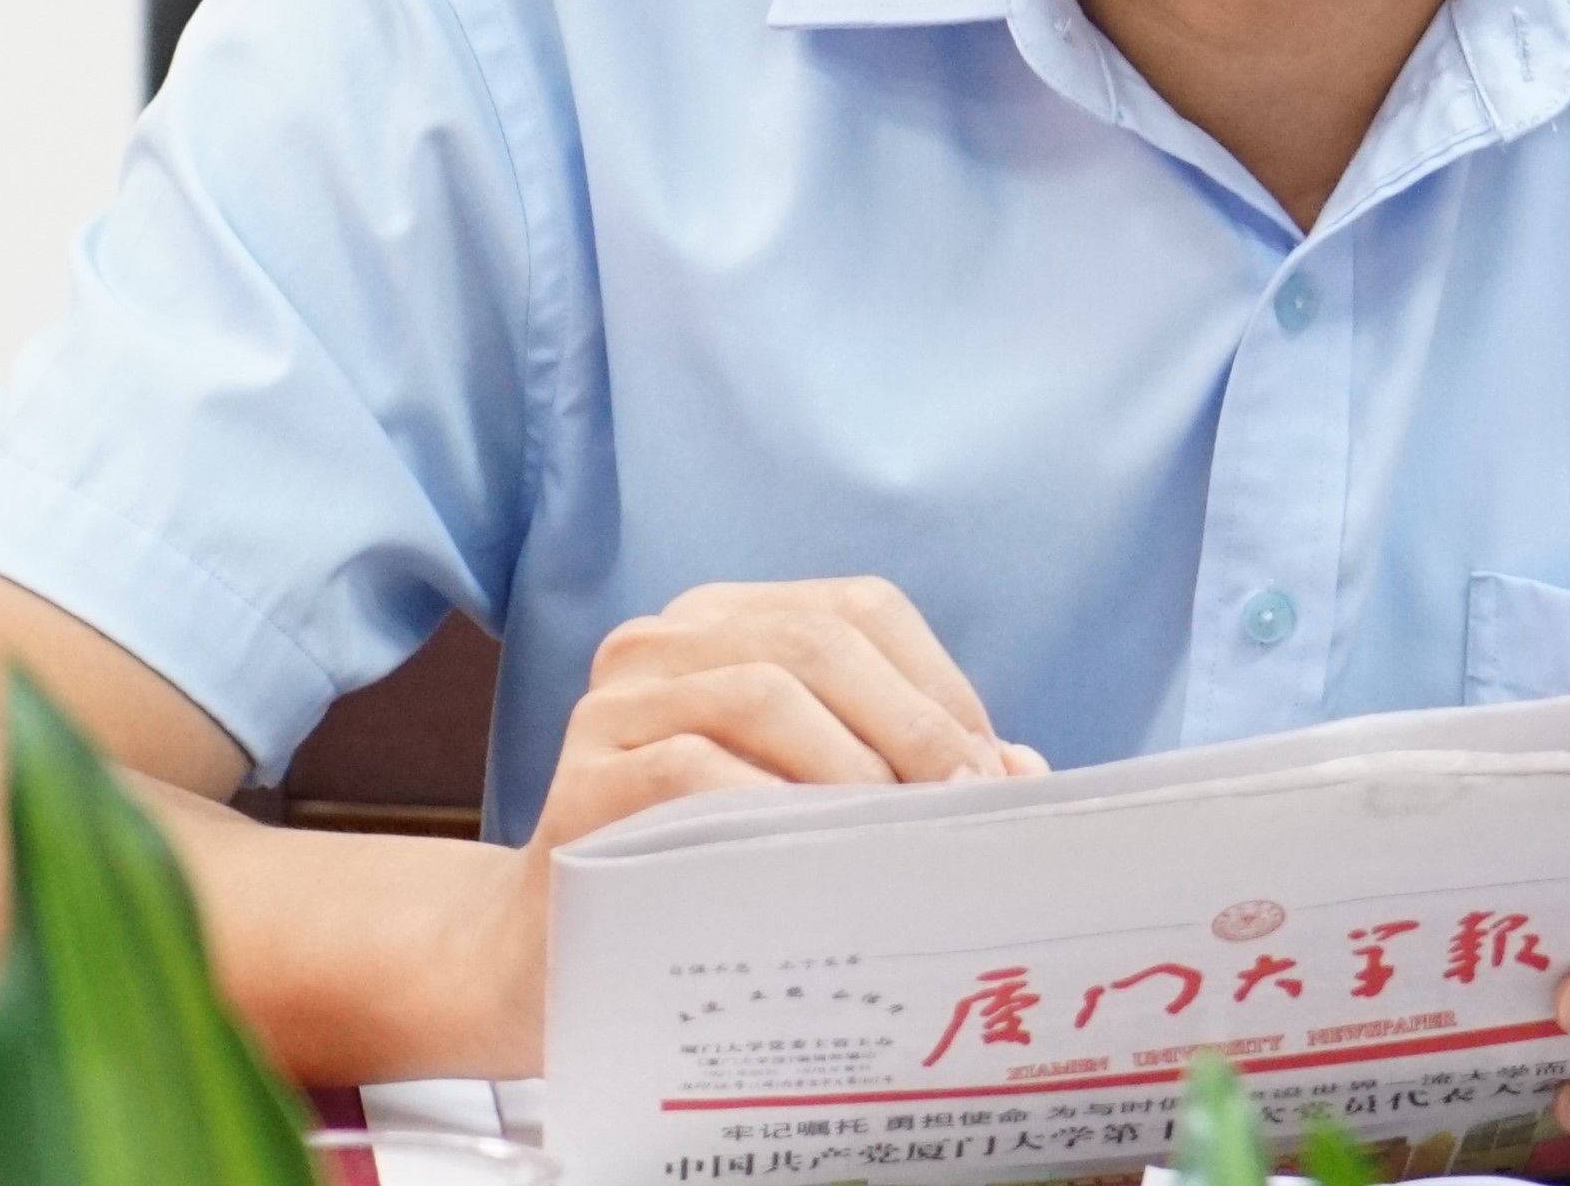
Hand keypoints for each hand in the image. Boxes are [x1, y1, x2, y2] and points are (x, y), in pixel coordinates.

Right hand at [468, 576, 1046, 1065]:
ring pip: (762, 689)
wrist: (547, 960)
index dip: (938, 684)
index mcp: (729, 620)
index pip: (859, 609)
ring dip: (854, 763)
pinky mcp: (581, 781)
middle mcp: (665, 640)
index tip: (991, 771)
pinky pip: (693, 768)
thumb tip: (1022, 775)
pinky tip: (816, 856)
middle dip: (912, 723)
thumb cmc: (702, 872)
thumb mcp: (805, 802)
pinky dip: (774, 804)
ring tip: (901, 834)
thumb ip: (902, 773)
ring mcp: (615, 704)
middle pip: (818, 639)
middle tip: (964, 806)